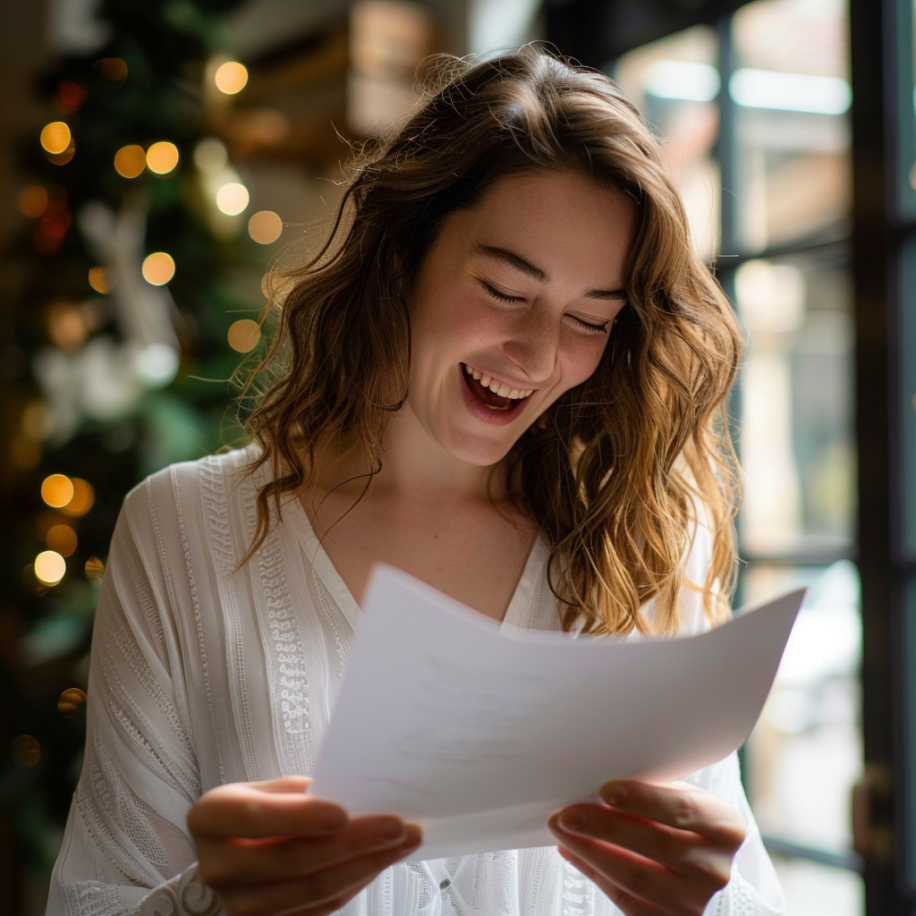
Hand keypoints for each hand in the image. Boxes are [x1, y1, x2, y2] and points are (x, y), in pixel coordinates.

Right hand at [187, 776, 421, 915]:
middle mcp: (218, 868)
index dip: (299, 818)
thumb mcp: (265, 789)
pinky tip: (383, 860)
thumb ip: (300, 793)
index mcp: (212, 818)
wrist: (229, 857)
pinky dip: (357, 881)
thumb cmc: (255, 811)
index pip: (256, 818)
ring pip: (314, 888)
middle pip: (293, 859)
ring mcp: (239, 907)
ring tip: (404, 841)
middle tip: (397, 825)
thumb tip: (358, 794)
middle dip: (353, 841)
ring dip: (367, 864)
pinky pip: (322, 906)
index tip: (344, 812)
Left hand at [548, 779, 745, 915]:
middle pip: (655, 844)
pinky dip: (593, 873)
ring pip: (635, 877)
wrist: (714, 887)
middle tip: (568, 813)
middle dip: (605, 826)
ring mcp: (694, 903)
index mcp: (724, 827)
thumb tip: (599, 785)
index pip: (682, 810)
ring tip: (563, 831)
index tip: (605, 789)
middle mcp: (714, 868)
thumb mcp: (690, 806)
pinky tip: (572, 852)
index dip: (643, 799)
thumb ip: (657, 795)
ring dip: (591, 851)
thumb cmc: (692, 832)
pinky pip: (625, 900)